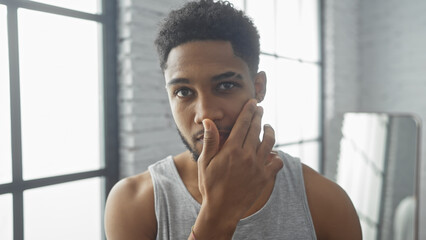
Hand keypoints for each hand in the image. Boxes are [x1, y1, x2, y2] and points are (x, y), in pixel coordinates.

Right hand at [194, 99, 282, 237]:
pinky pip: (276, 161)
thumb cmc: (210, 185)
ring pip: (269, 142)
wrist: (222, 210)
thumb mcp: (204, 162)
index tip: (252, 102)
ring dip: (269, 131)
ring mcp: (258, 166)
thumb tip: (208, 121)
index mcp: (231, 149)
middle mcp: (247, 155)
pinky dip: (276, 155)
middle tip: (260, 108)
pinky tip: (273, 152)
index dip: (248, 111)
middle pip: (256, 129)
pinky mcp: (265, 177)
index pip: (243, 124)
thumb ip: (210, 141)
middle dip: (258, 116)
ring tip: (267, 127)